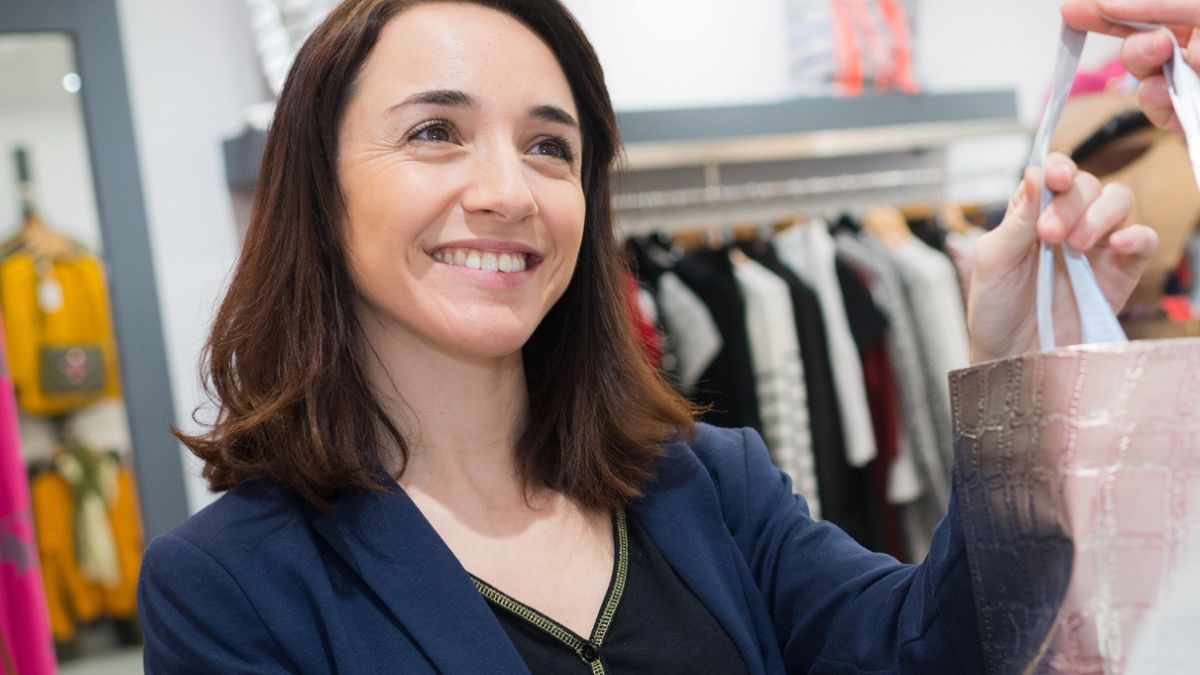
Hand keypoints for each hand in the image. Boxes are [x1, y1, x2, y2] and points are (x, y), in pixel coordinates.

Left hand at [967, 153, 1156, 362]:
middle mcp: (1066, 223)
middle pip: (1087, 185)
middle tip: (1050, 234)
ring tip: (1074, 245)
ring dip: (1100, 214)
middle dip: (1071, 202)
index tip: (1055, 178)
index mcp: (1031, 215)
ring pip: (1118, 202)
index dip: (1057, 168)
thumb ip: (1015, 221)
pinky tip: (1116, 246)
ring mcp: (1095, 246)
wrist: (1012, 357)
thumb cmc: (995, 310)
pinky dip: (1136, 236)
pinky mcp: (1119, 272)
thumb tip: (1034, 173)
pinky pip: (1143, 240)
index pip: (1052, 175)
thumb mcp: (992, 263)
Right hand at [1062, 0, 1199, 131]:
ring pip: (1138, 76)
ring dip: (1150, 72)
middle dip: (1136, 47)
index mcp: (1190, 18)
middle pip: (1134, 44)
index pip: (1139, 11)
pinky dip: (1158, 102)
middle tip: (1157, 48)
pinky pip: (1150, 107)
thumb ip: (1159, 3)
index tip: (1070, 11)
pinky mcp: (1180, 112)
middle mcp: (1184, 49)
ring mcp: (1181, 81)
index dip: (1103, 10)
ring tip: (1185, 66)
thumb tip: (1109, 3)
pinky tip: (1177, 96)